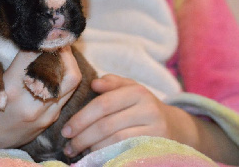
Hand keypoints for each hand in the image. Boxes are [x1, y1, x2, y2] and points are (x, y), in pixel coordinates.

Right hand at [0, 42, 81, 148]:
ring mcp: (44, 113)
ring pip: (72, 80)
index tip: (41, 29)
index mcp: (10, 90)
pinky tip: (53, 68)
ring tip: (57, 49)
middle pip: (63, 67)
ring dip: (68, 61)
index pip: (35, 56)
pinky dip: (64, 77)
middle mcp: (31, 103)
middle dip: (61, 47)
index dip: (41, 39)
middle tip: (54, 36)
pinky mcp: (49, 119)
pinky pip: (67, 94)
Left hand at [60, 74, 198, 157]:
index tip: (66, 130)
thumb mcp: (128, 89)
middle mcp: (148, 109)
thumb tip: (94, 83)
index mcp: (137, 91)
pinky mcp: (157, 146)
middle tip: (68, 146)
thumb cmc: (140, 105)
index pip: (102, 105)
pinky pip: (126, 151)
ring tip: (78, 151)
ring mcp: (155, 130)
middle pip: (106, 125)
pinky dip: (107, 154)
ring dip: (92, 148)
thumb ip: (111, 83)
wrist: (172, 125)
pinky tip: (95, 156)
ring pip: (115, 141)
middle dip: (82, 137)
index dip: (81, 118)